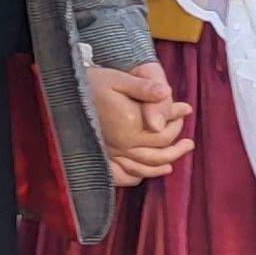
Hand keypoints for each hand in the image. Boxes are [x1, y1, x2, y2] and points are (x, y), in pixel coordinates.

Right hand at [82, 59, 194, 185]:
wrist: (66, 92)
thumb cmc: (94, 83)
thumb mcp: (119, 79)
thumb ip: (144, 88)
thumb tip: (167, 92)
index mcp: (130, 123)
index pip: (163, 132)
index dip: (177, 121)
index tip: (186, 109)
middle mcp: (122, 142)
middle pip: (157, 153)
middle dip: (176, 149)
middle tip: (189, 144)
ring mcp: (113, 151)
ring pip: (143, 167)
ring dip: (161, 166)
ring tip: (174, 162)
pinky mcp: (104, 154)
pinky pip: (124, 173)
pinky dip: (138, 175)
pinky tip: (145, 173)